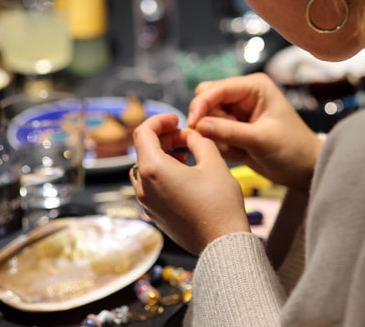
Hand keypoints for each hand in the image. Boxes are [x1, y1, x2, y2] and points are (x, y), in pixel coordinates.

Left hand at [130, 113, 249, 255]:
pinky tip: (184, 174)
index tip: (176, 119)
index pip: (143, 132)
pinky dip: (162, 173)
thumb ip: (198, 141)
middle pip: (144, 150)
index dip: (159, 120)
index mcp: (153, 169)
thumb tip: (190, 137)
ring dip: (162, 155)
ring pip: (146, 168)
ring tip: (186, 155)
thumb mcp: (213, 162)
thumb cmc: (220, 204)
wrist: (222, 244)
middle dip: (165, 137)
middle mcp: (143, 186)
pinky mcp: (154, 214)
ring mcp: (146, 203)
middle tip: (187, 137)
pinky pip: (150, 185)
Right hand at [188, 72, 322, 191]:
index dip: (201, 104)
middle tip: (223, 139)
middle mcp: (242, 95)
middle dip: (208, 121)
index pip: (216, 88)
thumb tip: (198, 125)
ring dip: (216, 137)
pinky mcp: (233, 129)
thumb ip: (229, 131)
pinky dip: (220, 146)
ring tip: (239, 149)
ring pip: (207, 119)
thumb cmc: (292, 149)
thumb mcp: (261, 140)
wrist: (304, 170)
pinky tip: (240, 153)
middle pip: (206, 99)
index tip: (192, 124)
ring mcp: (236, 113)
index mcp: (253, 87)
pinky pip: (212, 134)